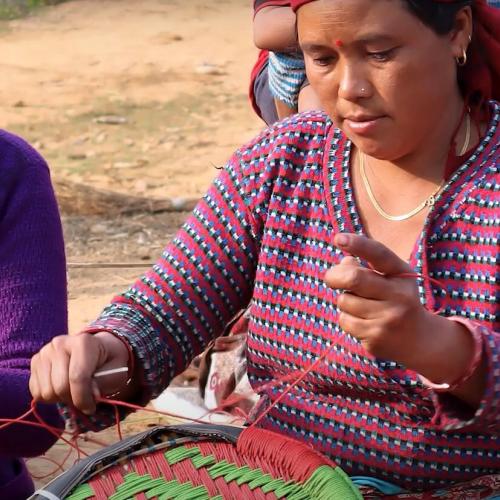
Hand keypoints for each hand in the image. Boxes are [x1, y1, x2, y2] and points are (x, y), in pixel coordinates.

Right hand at [30, 332, 129, 414]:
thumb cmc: (108, 362)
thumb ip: (103, 383)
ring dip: (61, 399)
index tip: (90, 408)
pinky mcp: (35, 362)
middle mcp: (60, 343)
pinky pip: (36, 392)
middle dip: (73, 400)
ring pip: (46, 391)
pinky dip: (49, 397)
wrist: (98, 350)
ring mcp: (45, 352)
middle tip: (84, 399)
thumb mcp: (116, 371)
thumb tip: (90, 395)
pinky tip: (62, 387)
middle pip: (60, 386)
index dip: (83, 398)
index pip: (77, 377)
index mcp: (83, 342)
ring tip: (74, 391)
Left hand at [324, 233, 433, 367]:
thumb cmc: (397, 300)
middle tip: (330, 278)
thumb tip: (343, 263)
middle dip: (334, 276)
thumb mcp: (391, 278)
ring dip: (344, 300)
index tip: (338, 238)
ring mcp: (388, 318)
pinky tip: (362, 321)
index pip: (379, 254)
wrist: (419, 340)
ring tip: (360, 305)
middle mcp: (399, 295)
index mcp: (402, 274)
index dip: (358, 244)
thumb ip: (367, 267)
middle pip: (354, 278)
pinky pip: (344, 320)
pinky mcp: (376, 337)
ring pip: (344, 300)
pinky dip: (346, 318)